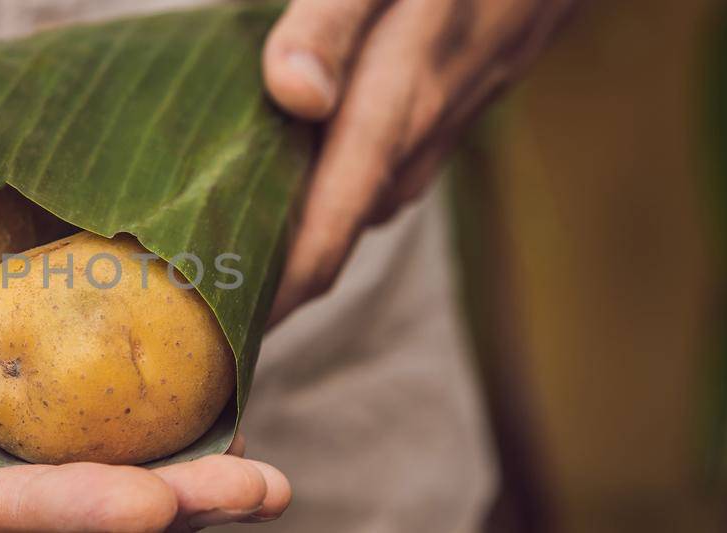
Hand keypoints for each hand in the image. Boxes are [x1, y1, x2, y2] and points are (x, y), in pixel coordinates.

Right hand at [0, 185, 290, 530]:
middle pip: (35, 500)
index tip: (147, 505)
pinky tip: (212, 373)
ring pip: (62, 445)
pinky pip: (56, 364)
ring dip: (166, 456)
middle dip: (148, 504)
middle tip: (259, 490)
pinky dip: (133, 376)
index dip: (47, 517)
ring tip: (266, 460)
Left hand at [261, 0, 574, 322]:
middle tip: (238, 313)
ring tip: (275, 264)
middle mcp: (442, 107)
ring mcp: (472, 97)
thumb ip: (330, 21)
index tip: (240, 331)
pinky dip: (371, 183)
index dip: (289, 276)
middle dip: (301, 273)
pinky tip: (341, 181)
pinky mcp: (488, 77)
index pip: (337, 208)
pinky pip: (420, 153)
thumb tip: (291, 97)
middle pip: (360, 217)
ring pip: (391, 189)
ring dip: (336, 232)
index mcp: (408, 81)